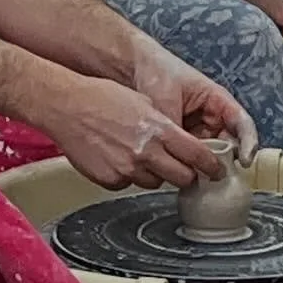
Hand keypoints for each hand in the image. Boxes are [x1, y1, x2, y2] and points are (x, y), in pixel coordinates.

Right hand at [46, 80, 231, 190]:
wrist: (66, 105)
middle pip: (182, 178)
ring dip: (154, 174)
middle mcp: (146, 153)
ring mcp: (127, 169)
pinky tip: (117, 158)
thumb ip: (165, 127)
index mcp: (159, 130)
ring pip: (155, 183)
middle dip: (186, 175)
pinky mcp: (109, 180)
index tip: (216, 170)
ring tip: (138, 155)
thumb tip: (181, 144)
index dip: (211, 166)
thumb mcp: (144, 104)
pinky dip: (127, 176)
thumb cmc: (101, 98)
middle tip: (182, 169)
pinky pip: (128, 184)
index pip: (198, 156)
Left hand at [130, 39, 259, 163]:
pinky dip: (189, 163)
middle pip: (229, 145)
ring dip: (205, 165)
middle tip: (214, 176)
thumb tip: (179, 156)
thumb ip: (175, 130)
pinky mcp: (184, 138)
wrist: (132, 67)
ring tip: (196, 176)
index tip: (245, 161)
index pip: (242, 123)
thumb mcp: (167, 102)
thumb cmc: (155, 74)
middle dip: (223, 161)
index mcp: (217, 100)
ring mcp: (198, 128)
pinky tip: (181, 171)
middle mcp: (212, 116)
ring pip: (210, 153)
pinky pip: (192, 154)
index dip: (248, 143)